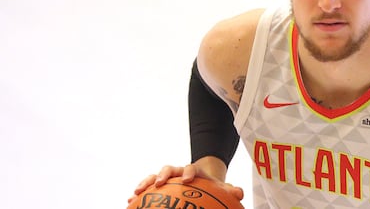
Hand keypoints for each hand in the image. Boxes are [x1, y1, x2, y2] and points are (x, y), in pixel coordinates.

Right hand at [127, 163, 243, 204]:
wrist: (201, 181)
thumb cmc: (211, 186)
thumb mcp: (221, 187)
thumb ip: (230, 190)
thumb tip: (240, 193)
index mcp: (194, 171)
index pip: (191, 168)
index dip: (189, 172)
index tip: (188, 179)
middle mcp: (179, 172)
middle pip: (169, 168)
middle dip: (163, 174)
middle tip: (159, 183)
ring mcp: (168, 178)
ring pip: (154, 176)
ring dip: (145, 182)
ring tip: (136, 192)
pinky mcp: (159, 185)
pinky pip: (147, 187)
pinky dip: (139, 193)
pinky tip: (129, 202)